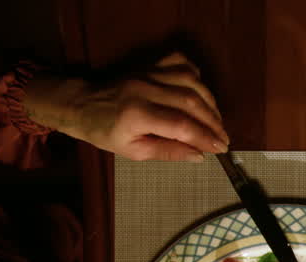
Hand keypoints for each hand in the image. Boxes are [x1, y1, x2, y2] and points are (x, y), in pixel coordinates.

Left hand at [24, 52, 228, 161]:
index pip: (182, 125)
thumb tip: (200, 155)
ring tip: (216, 120)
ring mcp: (148, 73)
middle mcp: (145, 89)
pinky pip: (181, 63)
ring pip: (191, 81)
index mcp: (137, 114)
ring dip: (210, 102)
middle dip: (214, 122)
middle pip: (191, 102)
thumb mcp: (133, 151)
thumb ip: (168, 152)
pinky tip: (202, 92)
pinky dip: (197, 76)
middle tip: (223, 138)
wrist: (81, 103)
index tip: (221, 149)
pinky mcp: (150, 64)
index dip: (206, 137)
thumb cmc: (105, 132)